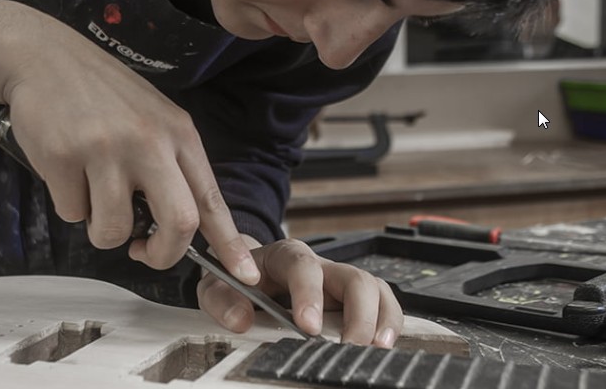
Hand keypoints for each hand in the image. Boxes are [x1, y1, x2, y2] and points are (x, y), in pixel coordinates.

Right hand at [0, 0, 259, 283]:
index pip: (212, 199)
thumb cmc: (102, 95)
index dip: (229, 243)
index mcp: (178, 134)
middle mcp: (149, 141)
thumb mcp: (153, 119)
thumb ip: (171, 165)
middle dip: (161, 254)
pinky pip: (72, 213)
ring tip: (93, 195)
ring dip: (102, 229)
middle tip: (142, 250)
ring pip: (113, 230)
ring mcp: (106, 149)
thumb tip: (183, 229)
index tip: (244, 275)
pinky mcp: (63, 156)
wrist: (45, 57)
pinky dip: (69, 205)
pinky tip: (66, 170)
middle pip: (178, 223)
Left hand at [197, 237, 402, 346]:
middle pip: (353, 277)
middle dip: (357, 313)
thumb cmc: (237, 279)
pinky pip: (383, 304)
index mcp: (285, 256)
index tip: (308, 327)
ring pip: (375, 289)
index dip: (309, 294)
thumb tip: (240, 319)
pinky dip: (389, 324)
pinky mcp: (354, 301)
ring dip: (380, 320)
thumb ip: (222, 300)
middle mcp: (320, 266)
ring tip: (376, 349)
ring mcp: (340, 282)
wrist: (247, 271)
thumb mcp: (217, 285)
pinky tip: (384, 346)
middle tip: (349, 348)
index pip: (303, 266)